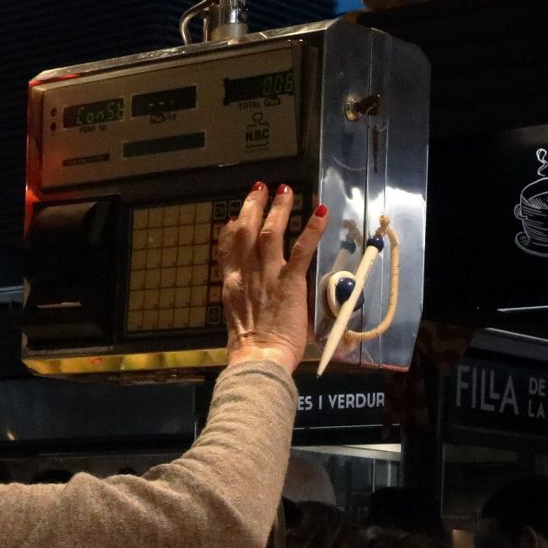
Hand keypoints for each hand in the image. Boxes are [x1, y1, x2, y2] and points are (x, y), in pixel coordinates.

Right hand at [218, 184, 330, 372]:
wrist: (258, 358)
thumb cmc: (250, 350)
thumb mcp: (238, 321)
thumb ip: (243, 304)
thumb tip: (248, 299)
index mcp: (232, 285)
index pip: (227, 249)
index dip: (230, 230)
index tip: (235, 217)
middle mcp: (247, 274)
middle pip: (245, 231)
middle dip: (252, 207)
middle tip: (259, 189)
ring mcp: (268, 275)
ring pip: (271, 232)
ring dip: (278, 209)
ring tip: (283, 192)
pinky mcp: (290, 281)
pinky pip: (302, 249)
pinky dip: (312, 229)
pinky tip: (320, 213)